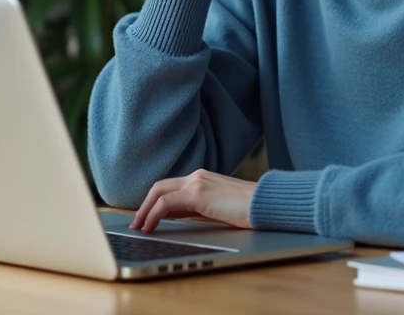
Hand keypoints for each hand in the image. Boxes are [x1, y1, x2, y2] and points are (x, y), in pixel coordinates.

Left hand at [129, 169, 256, 232]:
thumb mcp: (220, 206)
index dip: (155, 202)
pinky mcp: (198, 194)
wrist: (267, 204)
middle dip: (145, 204)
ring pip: (159, 192)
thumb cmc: (250, 208)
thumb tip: (181, 216)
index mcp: (204, 178)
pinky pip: (165, 203)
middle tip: (137, 222)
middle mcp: (198, 176)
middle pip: (160, 186)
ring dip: (145, 211)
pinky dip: (153, 215)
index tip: (147, 217)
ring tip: (139, 227)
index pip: (172, 187)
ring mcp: (197, 182)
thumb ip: (201, 206)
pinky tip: (150, 227)